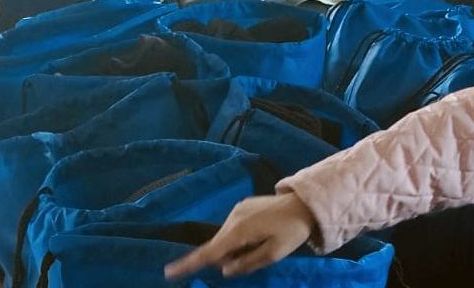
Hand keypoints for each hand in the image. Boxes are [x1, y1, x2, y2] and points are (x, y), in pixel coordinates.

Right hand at [163, 193, 314, 279]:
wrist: (305, 202)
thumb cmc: (292, 231)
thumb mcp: (273, 254)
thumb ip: (247, 263)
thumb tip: (225, 270)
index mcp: (239, 231)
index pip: (209, 252)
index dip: (189, 263)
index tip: (169, 272)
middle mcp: (233, 217)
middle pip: (218, 246)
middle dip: (227, 258)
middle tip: (254, 257)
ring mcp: (237, 209)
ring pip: (226, 237)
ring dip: (235, 247)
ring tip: (261, 245)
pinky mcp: (243, 206)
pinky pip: (233, 228)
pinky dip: (239, 238)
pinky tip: (259, 235)